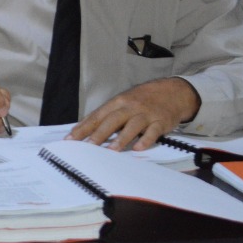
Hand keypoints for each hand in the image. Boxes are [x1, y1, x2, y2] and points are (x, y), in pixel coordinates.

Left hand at [68, 78, 200, 149]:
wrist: (171, 92)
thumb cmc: (141, 100)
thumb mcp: (123, 102)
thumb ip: (107, 115)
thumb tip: (85, 129)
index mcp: (117, 102)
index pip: (97, 116)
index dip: (84, 127)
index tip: (71, 139)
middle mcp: (130, 107)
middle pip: (112, 120)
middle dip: (99, 134)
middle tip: (88, 146)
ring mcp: (146, 114)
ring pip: (132, 126)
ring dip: (121, 138)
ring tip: (110, 151)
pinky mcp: (160, 122)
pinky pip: (153, 132)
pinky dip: (146, 140)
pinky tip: (138, 148)